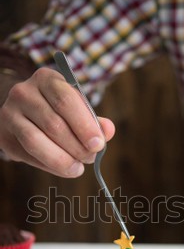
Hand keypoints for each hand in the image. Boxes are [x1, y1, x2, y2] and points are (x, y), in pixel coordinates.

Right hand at [0, 67, 114, 176]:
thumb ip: (93, 119)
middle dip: (77, 147)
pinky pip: (29, 156)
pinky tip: (65, 169)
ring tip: (78, 168)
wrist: (24, 112)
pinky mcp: (4, 137)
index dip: (84, 125)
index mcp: (46, 79)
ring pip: (36, 142)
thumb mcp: (77, 107)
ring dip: (62, 160)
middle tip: (90, 158)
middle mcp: (23, 93)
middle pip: (53, 124)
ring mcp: (10, 114)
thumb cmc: (58, 109)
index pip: (66, 101)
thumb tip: (108, 131)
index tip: (98, 144)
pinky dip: (50, 166)